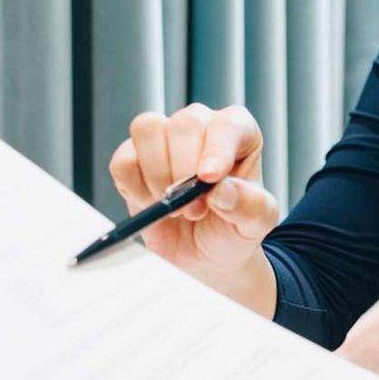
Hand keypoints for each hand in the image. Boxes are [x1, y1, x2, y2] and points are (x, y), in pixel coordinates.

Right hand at [109, 104, 281, 310]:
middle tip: (196, 210)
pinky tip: (152, 205)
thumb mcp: (255, 224)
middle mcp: (201, 127)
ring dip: (157, 175)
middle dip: (185, 171)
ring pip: (147, 129)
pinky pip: (123, 159)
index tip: (208, 179)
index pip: (228, 124)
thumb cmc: (234, 229)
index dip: (216, 149)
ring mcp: (164, 138)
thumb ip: (249, 206)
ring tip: (175, 208)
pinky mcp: (133, 159)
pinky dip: (134, 187)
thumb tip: (221, 190)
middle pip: (184, 124)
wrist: (205, 255)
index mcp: (239, 132)